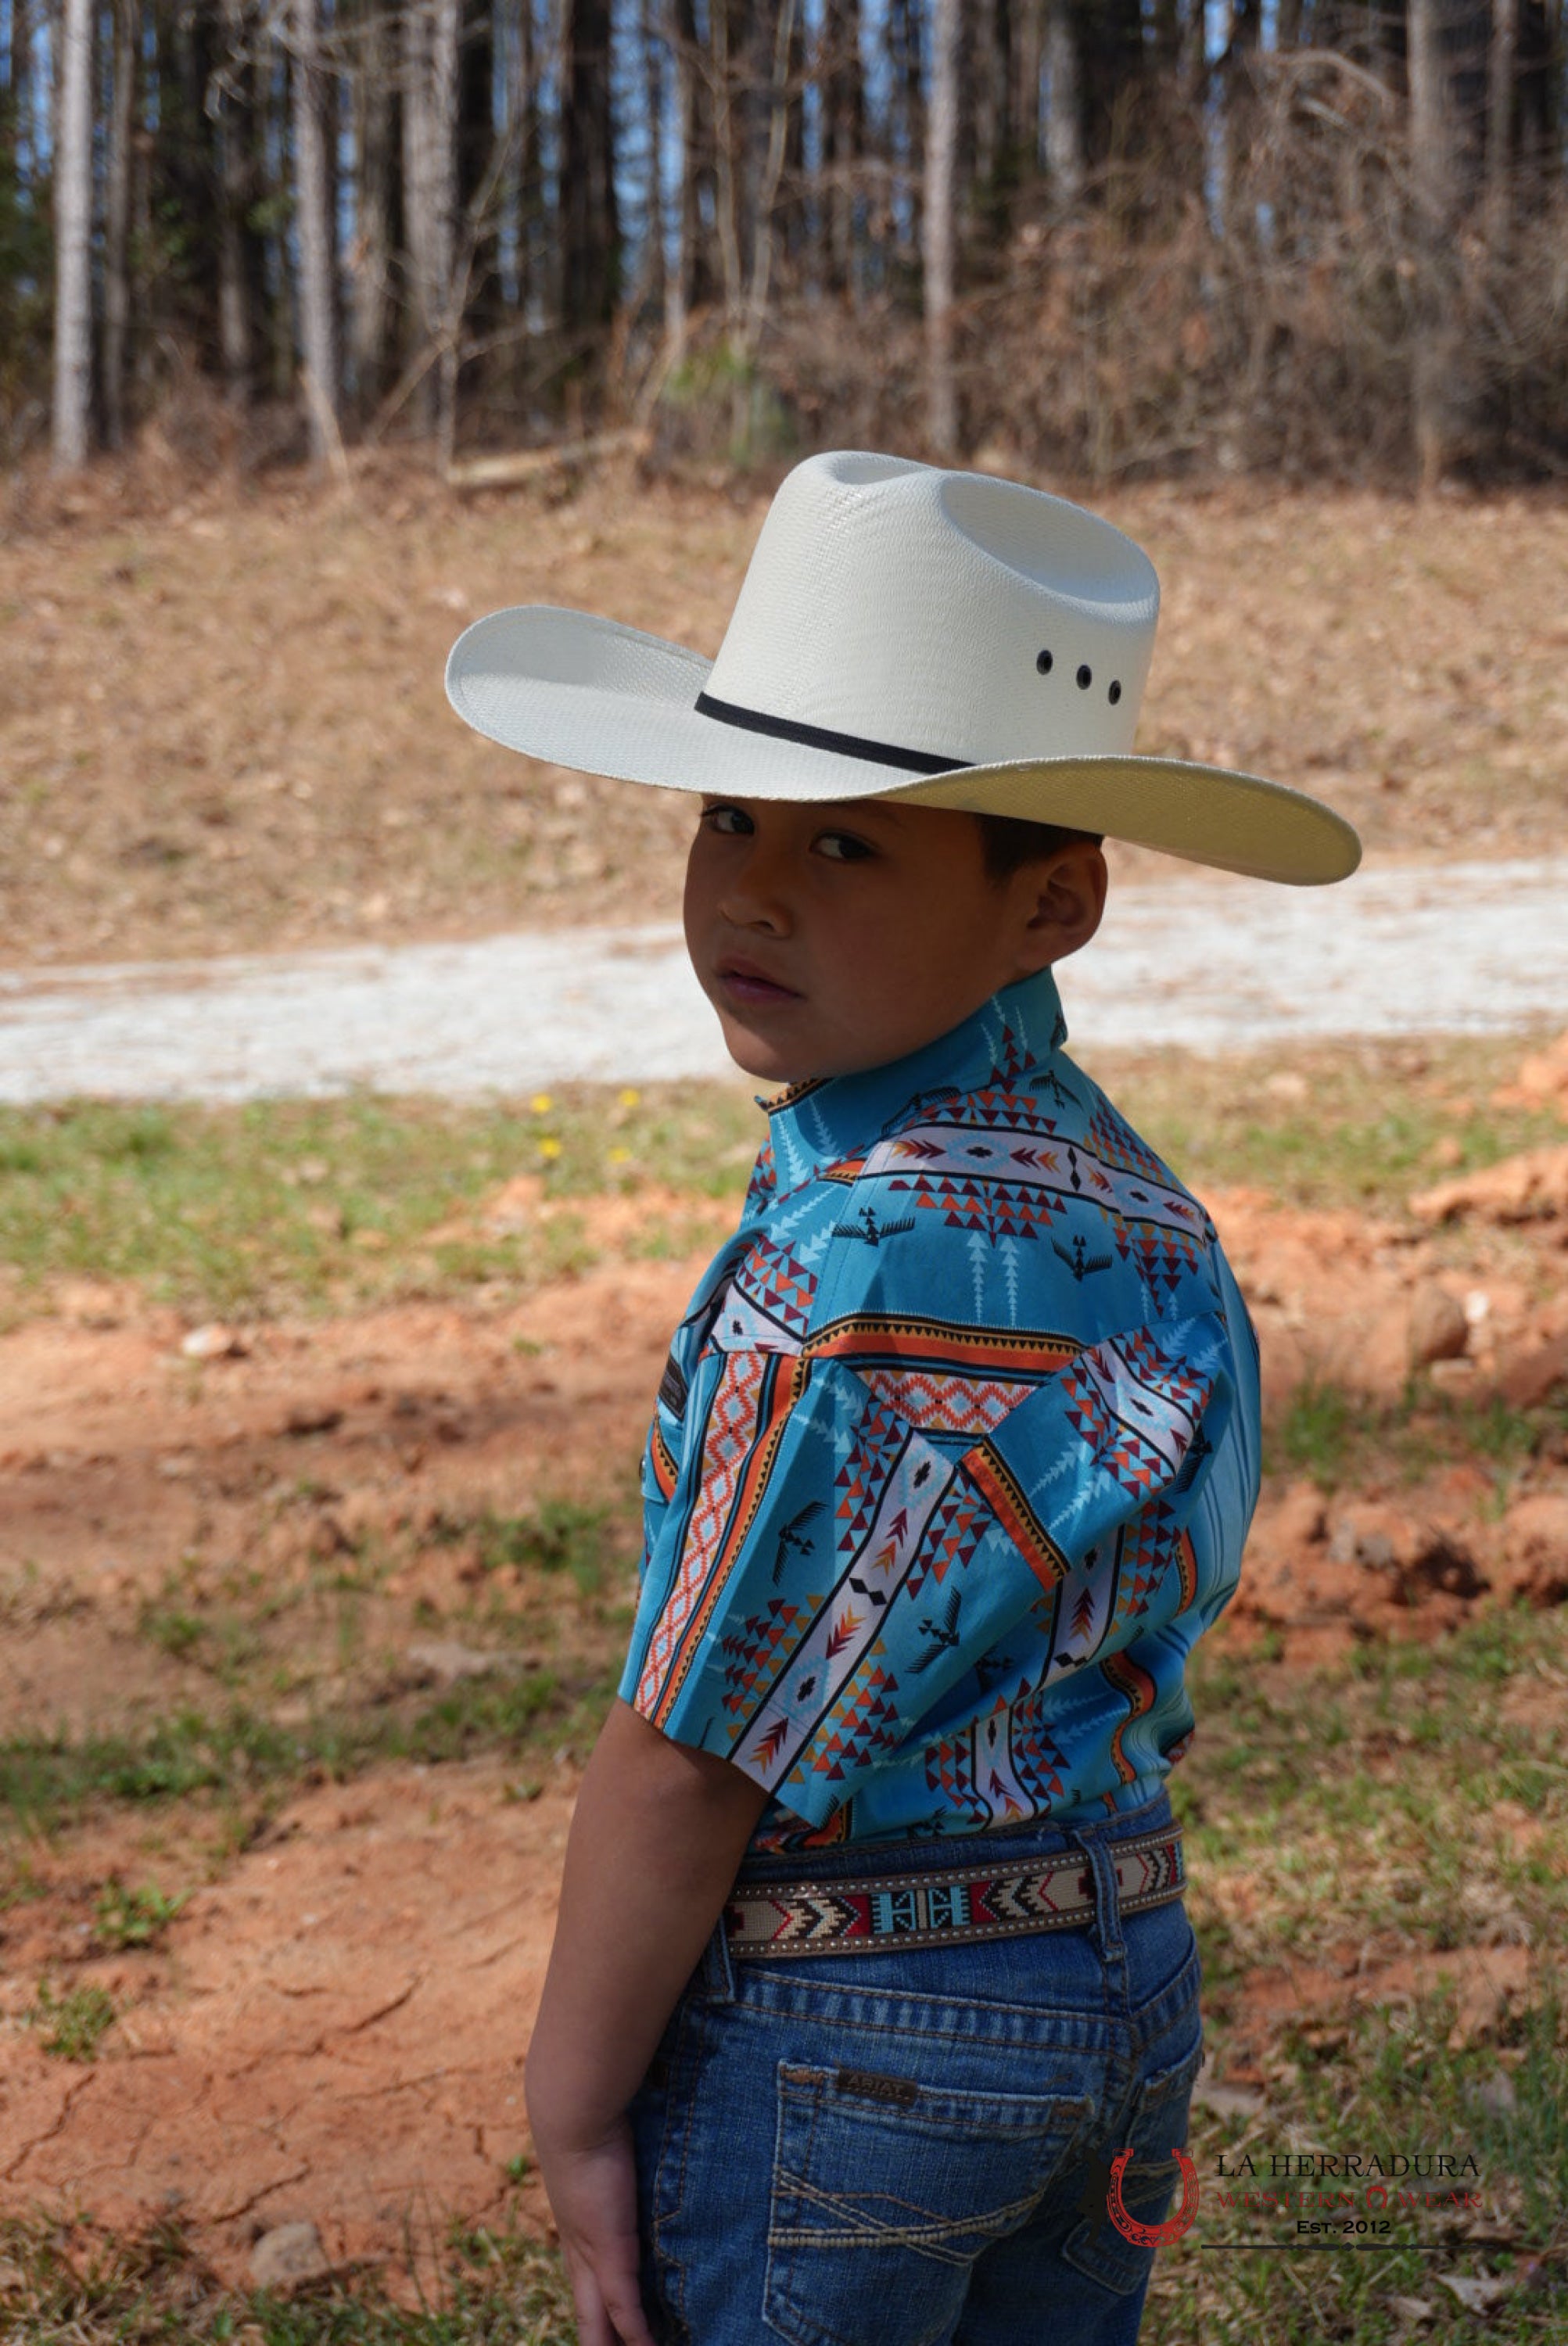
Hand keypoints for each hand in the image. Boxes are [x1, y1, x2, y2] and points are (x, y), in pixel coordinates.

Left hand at [536, 2114, 655, 2345]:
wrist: (574, 2115)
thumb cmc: (592, 2123)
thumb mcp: (607, 2157)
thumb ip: (622, 2173)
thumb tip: (634, 2155)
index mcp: (577, 2236)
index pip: (587, 2292)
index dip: (599, 2320)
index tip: (612, 2333)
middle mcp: (580, 2255)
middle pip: (588, 2319)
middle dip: (601, 2341)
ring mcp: (592, 2257)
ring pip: (599, 2323)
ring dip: (614, 2344)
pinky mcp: (609, 2252)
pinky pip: (623, 2307)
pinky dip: (636, 2333)